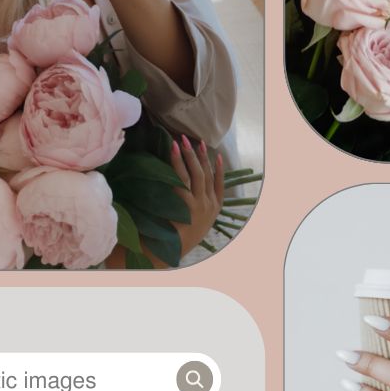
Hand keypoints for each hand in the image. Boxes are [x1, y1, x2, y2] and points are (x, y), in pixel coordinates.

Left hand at [171, 136, 223, 259]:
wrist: (170, 252)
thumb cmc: (178, 237)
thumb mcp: (195, 222)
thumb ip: (195, 205)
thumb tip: (188, 187)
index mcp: (215, 210)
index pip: (219, 184)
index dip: (218, 168)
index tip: (216, 154)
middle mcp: (210, 206)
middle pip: (206, 175)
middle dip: (198, 155)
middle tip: (190, 139)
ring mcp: (200, 206)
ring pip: (196, 176)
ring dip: (188, 157)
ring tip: (179, 142)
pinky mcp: (188, 207)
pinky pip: (183, 183)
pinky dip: (179, 167)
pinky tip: (175, 156)